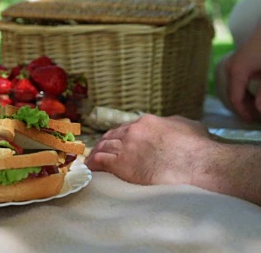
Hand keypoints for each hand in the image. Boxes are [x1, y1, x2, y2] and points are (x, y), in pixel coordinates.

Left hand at [85, 114, 211, 185]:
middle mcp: (133, 131)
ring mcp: (126, 147)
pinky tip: (91, 168)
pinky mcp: (121, 164)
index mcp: (147, 122)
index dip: (120, 136)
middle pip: (112, 136)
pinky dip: (94, 164)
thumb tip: (172, 126)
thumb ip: (174, 124)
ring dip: (97, 154)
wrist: (197, 164)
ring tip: (92, 160)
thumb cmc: (199, 148)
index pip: (127, 127)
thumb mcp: (188, 126)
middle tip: (100, 151)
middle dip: (105, 143)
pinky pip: (100, 161)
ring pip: (103, 147)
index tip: (118, 142)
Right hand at [225, 30, 260, 121]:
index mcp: (237, 71)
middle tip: (256, 116)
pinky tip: (254, 92)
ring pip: (235, 87)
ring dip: (245, 98)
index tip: (253, 122)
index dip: (244, 113)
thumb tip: (258, 110)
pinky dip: (245, 88)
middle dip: (245, 107)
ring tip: (255, 105)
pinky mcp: (239, 60)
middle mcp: (231, 67)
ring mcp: (233, 62)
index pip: (235, 99)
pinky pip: (238, 79)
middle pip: (233, 93)